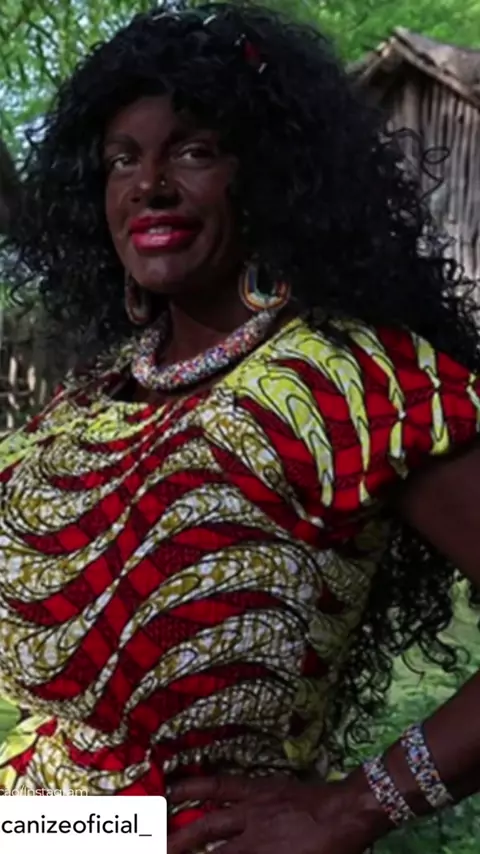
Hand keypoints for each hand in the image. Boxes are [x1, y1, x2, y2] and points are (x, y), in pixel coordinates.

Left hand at [168, 771, 388, 853]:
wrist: (346, 812)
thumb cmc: (321, 800)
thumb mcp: (284, 791)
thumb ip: (259, 800)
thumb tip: (238, 807)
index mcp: (256, 792)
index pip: (215, 787)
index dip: (190, 789)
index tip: (167, 792)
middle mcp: (252, 815)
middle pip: (208, 826)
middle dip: (180, 837)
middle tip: (159, 844)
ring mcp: (260, 841)